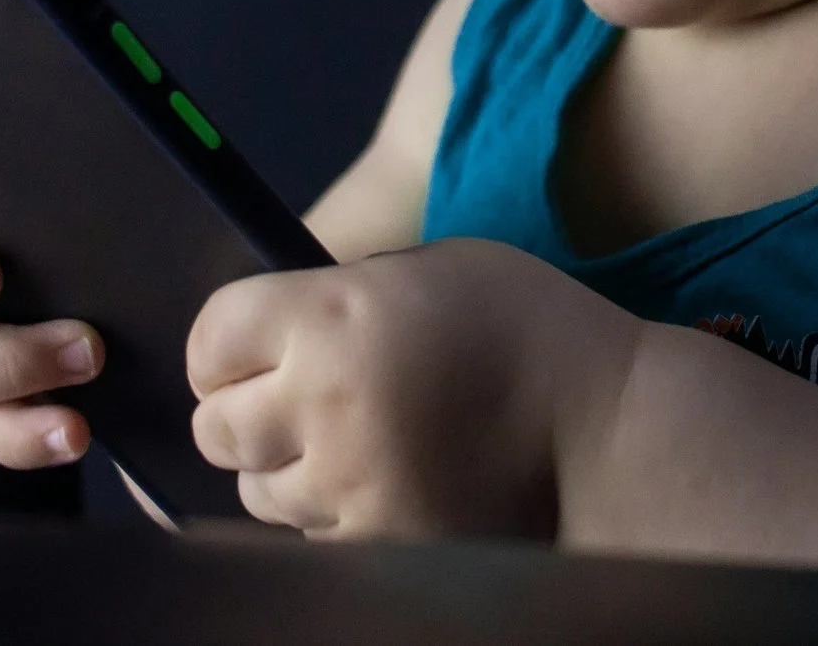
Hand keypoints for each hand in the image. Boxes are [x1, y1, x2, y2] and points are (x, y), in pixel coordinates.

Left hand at [185, 237, 640, 538]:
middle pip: (216, 426)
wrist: (608, 428)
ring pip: (257, 492)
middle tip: (299, 402)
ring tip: (356, 446)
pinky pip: (311, 539)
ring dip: (289, 469)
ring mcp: (348, 486)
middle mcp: (324, 402)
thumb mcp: (426, 267)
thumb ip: (338, 296)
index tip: (250, 352)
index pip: (209, 337)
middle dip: (244, 412)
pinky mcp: (377, 549)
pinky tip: (388, 486)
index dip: (224, 347)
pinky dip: (335, 518)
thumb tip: (269, 335)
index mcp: (331, 316)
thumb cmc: (524, 328)